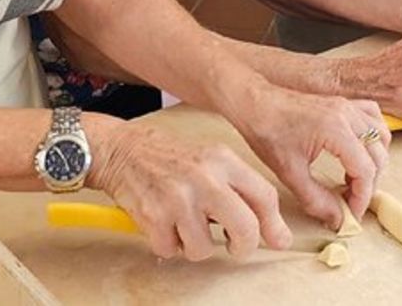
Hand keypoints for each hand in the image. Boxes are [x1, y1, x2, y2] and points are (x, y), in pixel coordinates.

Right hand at [88, 119, 290, 260]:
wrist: (124, 149)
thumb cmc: (171, 158)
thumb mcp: (211, 160)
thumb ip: (241, 191)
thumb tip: (274, 232)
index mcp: (223, 161)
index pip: (264, 197)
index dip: (274, 225)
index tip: (277, 240)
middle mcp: (204, 178)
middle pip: (245, 229)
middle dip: (242, 246)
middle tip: (233, 245)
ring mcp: (178, 198)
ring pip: (205, 249)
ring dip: (195, 245)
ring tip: (185, 224)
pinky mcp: (154, 216)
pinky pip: (171, 251)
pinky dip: (168, 244)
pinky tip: (164, 223)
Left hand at [231, 88, 387, 227]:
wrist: (254, 103)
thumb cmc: (267, 130)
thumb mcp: (289, 172)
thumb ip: (315, 199)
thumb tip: (336, 218)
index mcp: (336, 130)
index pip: (366, 171)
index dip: (362, 197)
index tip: (352, 213)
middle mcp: (347, 115)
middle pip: (378, 156)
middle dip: (368, 184)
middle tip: (350, 201)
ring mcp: (347, 106)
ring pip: (381, 136)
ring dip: (374, 161)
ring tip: (353, 179)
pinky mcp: (342, 103)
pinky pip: (373, 118)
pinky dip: (373, 136)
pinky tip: (359, 150)